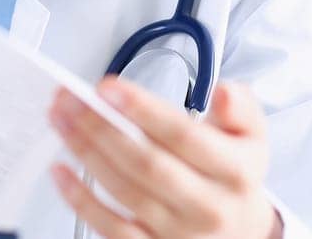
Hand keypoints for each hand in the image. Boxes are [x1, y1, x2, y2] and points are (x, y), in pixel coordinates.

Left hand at [48, 76, 282, 237]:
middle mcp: (208, 206)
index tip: (107, 88)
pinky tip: (61, 171)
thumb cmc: (234, 172)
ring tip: (62, 120)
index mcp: (235, 170)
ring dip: (86, 153)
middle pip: (147, 164)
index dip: (142, 110)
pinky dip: (81, 200)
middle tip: (71, 100)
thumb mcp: (250, 132)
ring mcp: (179, 233)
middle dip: (102, 128)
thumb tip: (225, 93)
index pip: (183, 136)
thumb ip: (240, 106)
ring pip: (125, 194)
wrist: (241, 227)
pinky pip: (111, 229)